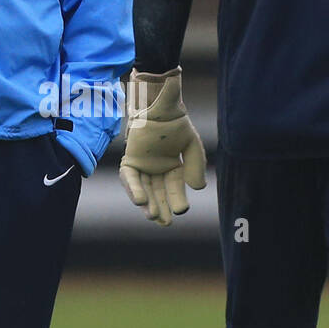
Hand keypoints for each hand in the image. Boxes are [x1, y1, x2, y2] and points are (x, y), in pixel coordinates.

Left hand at [119, 68, 206, 225]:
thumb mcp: (191, 144)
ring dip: (147, 203)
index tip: (181, 210)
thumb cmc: (176, 122)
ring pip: (144, 189)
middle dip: (162, 208)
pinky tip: (140, 200)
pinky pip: (129, 177)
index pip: (175, 188)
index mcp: (173, 167)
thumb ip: (196, 164)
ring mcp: (142, 166)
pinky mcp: (130, 159)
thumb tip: (198, 188)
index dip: (177, 199)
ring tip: (153, 216)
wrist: (160, 104)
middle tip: (165, 223)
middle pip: (158, 193)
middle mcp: (157, 170)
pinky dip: (134, 189)